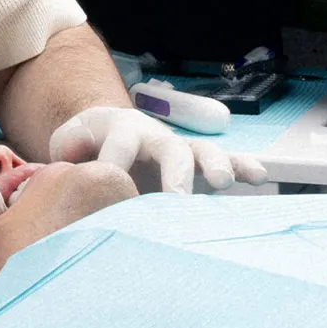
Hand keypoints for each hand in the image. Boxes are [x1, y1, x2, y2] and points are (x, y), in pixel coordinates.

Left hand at [48, 106, 268, 194]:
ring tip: (223, 182)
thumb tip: (70, 158)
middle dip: (175, 172)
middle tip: (176, 198)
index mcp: (122, 130)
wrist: (108, 131)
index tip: (112, 185)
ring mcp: (181, 150)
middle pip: (169, 148)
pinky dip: (244, 167)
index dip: (115, 162)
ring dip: (215, 165)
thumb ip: (67, 146)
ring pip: (204, 152)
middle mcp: (156, 137)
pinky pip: (228, 161)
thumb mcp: (70, 139)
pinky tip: (259, 177)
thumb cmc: (88, 143)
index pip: (120, 144)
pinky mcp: (199, 165)